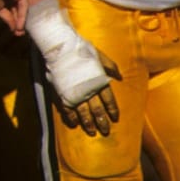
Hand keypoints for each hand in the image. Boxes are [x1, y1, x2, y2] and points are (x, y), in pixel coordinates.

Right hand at [0, 0, 27, 34]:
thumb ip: (7, 18)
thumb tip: (13, 29)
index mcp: (4, 0)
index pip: (11, 13)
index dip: (13, 23)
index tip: (14, 33)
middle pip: (18, 12)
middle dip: (19, 24)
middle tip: (19, 34)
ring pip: (21, 10)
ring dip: (22, 22)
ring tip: (20, 32)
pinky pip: (23, 6)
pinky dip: (22, 16)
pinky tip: (20, 25)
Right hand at [27, 0, 122, 135]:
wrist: (60, 47)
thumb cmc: (80, 49)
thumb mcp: (99, 55)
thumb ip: (110, 66)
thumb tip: (119, 76)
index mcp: (99, 80)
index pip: (109, 99)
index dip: (112, 109)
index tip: (115, 118)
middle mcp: (88, 89)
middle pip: (97, 109)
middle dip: (102, 121)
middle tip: (105, 131)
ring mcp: (74, 92)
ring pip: (83, 112)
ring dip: (88, 123)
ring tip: (92, 132)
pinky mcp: (62, 94)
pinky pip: (67, 109)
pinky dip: (71, 118)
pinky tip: (74, 124)